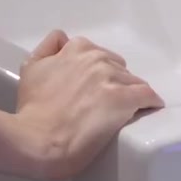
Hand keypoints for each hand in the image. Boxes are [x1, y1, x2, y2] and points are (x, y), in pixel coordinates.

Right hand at [13, 30, 163, 180]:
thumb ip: (47, 49)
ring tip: (122, 112)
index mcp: (75, 48)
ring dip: (129, 94)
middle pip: (117, 67)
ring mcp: (110, 78)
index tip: (93, 87)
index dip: (96, 72)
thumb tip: (63, 41)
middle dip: (114, 81)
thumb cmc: (32, 109)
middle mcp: (95, 58)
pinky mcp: (123, 100)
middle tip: (104, 102)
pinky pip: (148, 95)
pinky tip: (149, 109)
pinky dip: (150, 102)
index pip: (97, 54)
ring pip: (133, 81)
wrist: (38, 139)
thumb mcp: (30, 68)